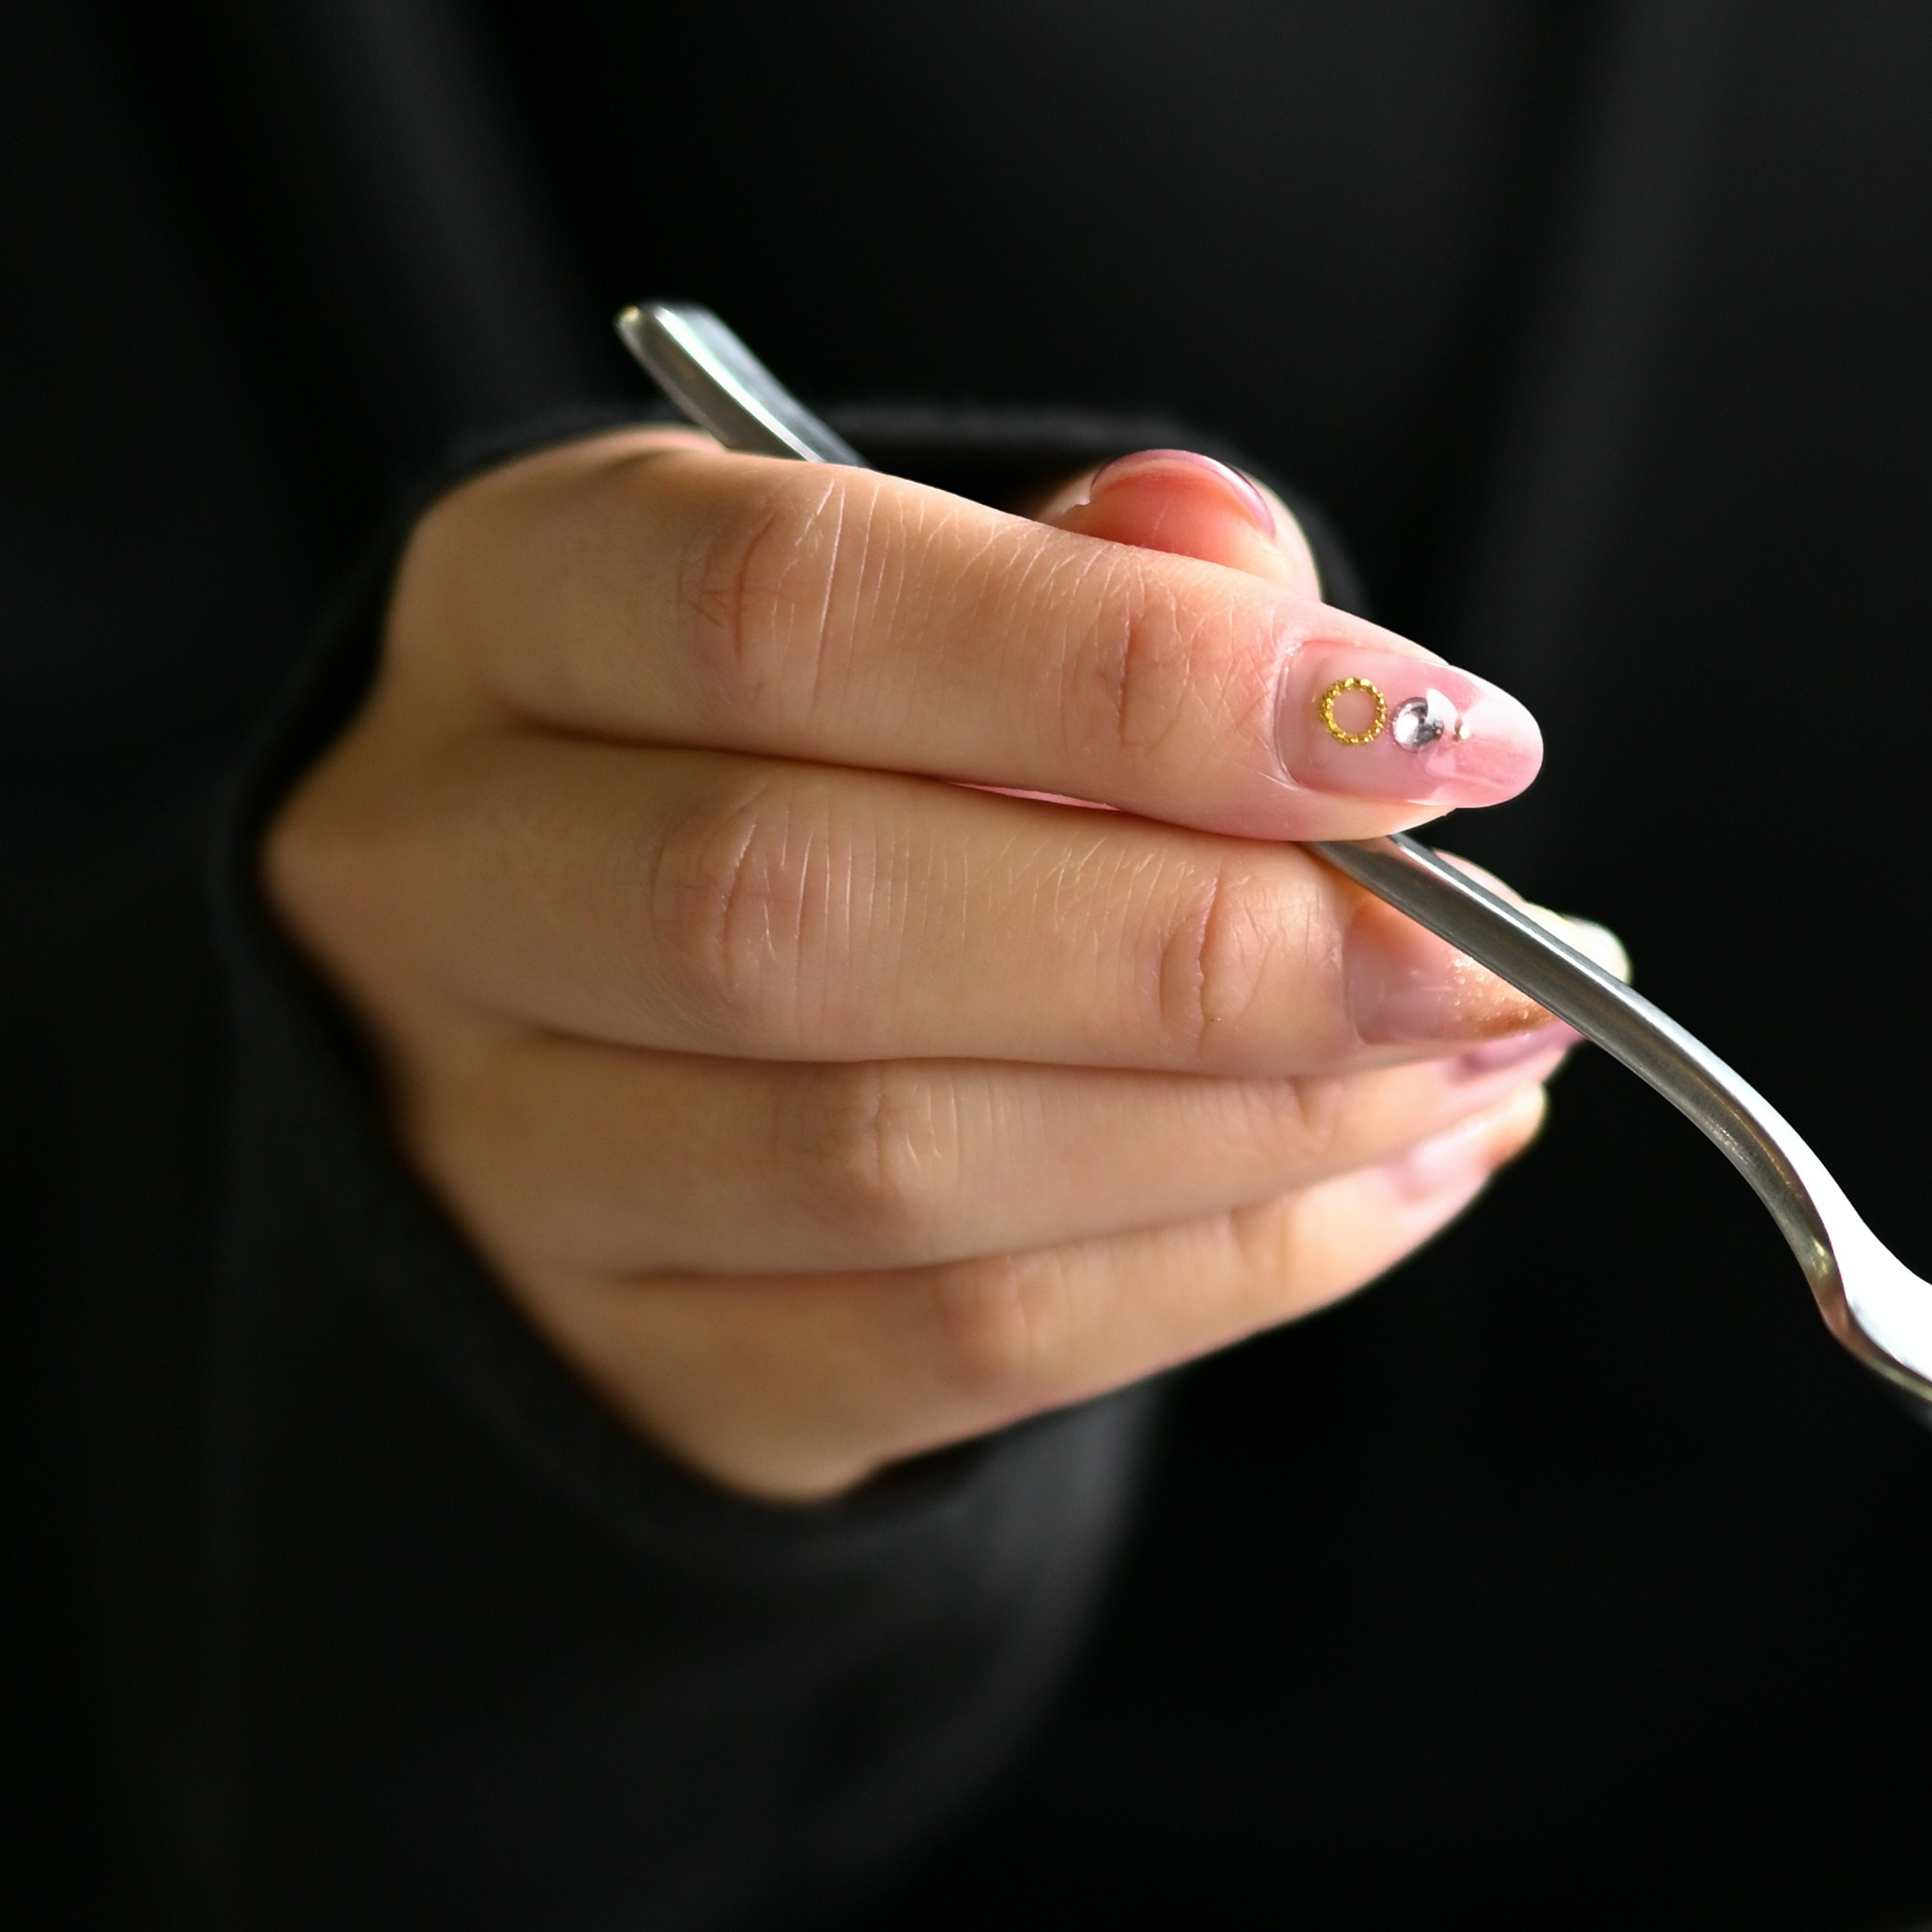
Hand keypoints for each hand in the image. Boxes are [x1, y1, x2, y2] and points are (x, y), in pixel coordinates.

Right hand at [260, 432, 1571, 1502]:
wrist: (613, 1032)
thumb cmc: (825, 759)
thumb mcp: (929, 597)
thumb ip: (1095, 573)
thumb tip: (1245, 565)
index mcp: (512, 602)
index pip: (782, 606)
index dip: (1127, 674)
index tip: (1436, 737)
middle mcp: (440, 873)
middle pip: (804, 912)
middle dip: (1211, 940)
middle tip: (1492, 949)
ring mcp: (499, 1152)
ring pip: (888, 1164)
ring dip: (1251, 1123)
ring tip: (1483, 1063)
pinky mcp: (634, 1367)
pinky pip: (956, 1345)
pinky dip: (1228, 1266)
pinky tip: (1398, 1178)